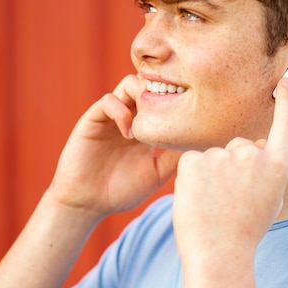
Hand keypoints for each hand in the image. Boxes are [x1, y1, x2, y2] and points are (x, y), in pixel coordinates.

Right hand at [48, 74, 181, 216]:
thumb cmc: (121, 191)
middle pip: (148, 84)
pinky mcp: (93, 120)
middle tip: (172, 106)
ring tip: (149, 121)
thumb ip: (174, 157)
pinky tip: (129, 133)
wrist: (88, 203)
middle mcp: (130, 116)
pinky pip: (108, 101)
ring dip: (142, 94)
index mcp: (146, 126)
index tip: (191, 106)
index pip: (162, 98)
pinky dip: (121, 110)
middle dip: (162, 87)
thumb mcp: (156, 173)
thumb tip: (200, 143)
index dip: (175, 95)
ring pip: (129, 84)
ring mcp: (111, 116)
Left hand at [173, 78, 287, 263]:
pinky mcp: (194, 160)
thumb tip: (263, 143)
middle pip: (240, 147)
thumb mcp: (270, 200)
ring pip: (213, 156)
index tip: (282, 81)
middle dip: (232, 166)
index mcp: (278, 165)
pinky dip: (192, 178)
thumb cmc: (245, 231)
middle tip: (228, 199)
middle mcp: (254, 154)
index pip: (284, 125)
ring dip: (211, 174)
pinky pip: (193, 161)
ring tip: (213, 205)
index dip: (284, 102)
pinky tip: (197, 199)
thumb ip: (270, 169)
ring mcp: (223, 156)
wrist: (218, 254)